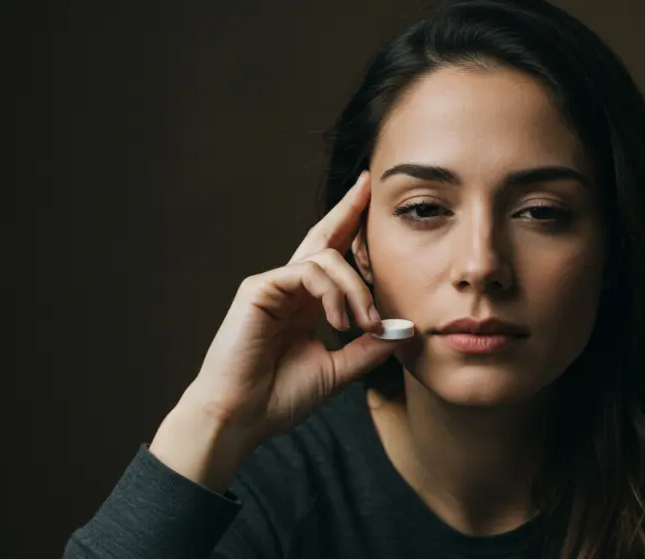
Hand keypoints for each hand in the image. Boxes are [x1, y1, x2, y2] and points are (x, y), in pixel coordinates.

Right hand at [150, 171, 404, 488]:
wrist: (241, 418)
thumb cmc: (279, 397)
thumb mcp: (337, 370)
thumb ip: (367, 348)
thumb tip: (403, 330)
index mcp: (305, 305)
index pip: (332, 259)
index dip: (350, 230)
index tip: (369, 202)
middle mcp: (289, 289)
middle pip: (323, 238)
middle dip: (348, 209)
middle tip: (369, 184)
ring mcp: (272, 286)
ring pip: (327, 260)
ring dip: (356, 289)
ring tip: (365, 323)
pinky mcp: (259, 288)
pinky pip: (308, 273)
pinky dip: (333, 294)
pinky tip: (340, 322)